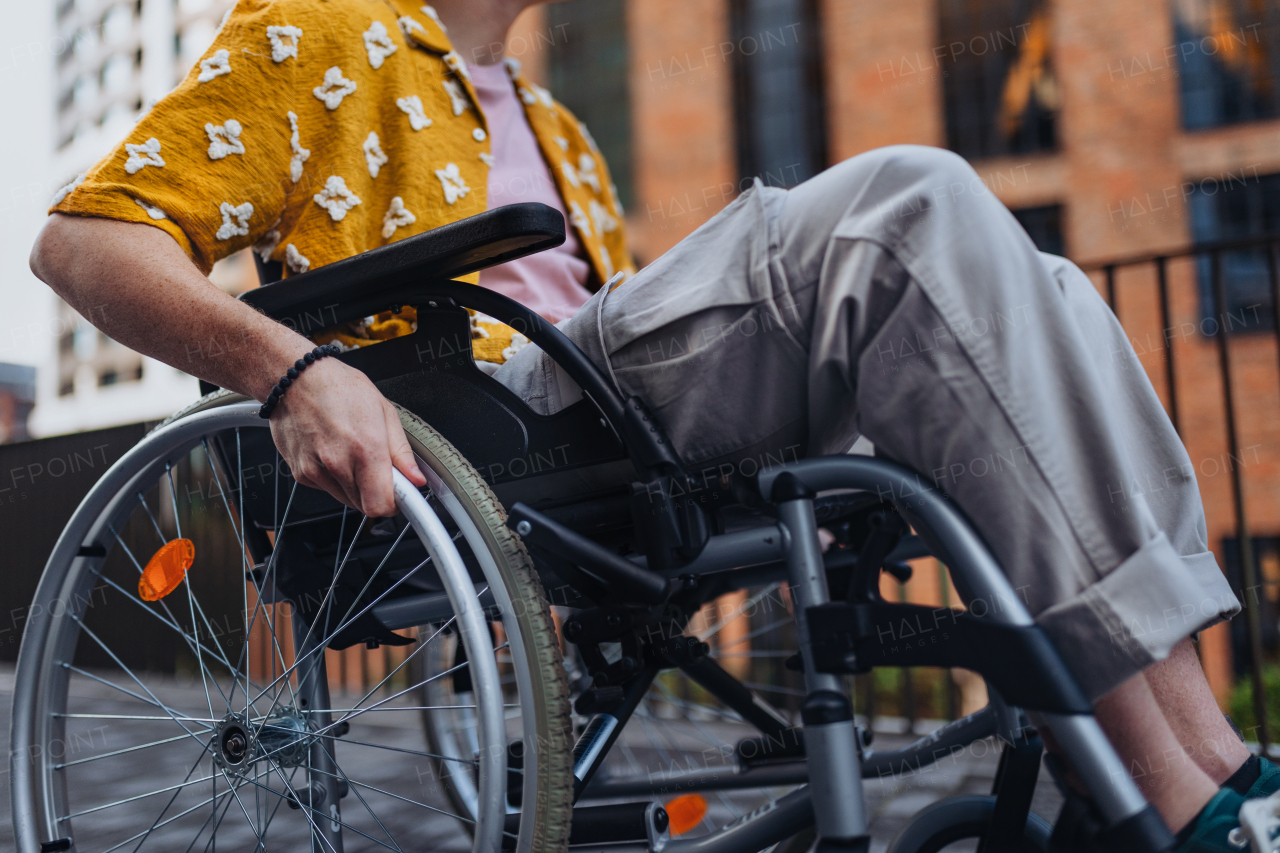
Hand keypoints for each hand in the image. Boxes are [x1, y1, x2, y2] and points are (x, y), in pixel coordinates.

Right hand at [268, 357, 427, 515]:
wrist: (296, 378)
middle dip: (375, 490)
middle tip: (375, 464)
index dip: (394, 502)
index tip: (399, 493)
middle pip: (365, 505)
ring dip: (354, 485)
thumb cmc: (339, 388)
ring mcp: (315, 470)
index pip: (381, 505)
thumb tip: (416, 479)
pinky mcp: (300, 473)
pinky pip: (327, 488)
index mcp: (365, 448)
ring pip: (346, 499)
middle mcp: (338, 463)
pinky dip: (334, 478)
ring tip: (351, 452)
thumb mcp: (384, 411)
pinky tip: (332, 451)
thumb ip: (401, 452)